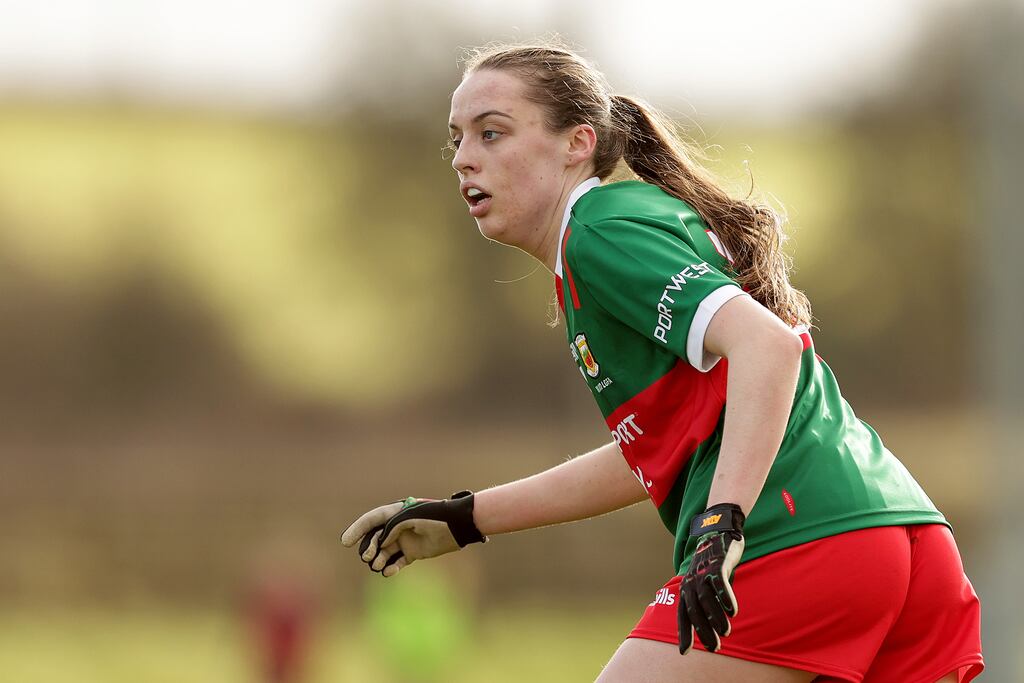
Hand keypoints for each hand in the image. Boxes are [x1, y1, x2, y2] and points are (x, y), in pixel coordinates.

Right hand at [339, 491, 486, 576]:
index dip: (357, 529)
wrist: (458, 526)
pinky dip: (391, 568)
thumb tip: (380, 544)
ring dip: (378, 560)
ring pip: (384, 552)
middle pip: (375, 538)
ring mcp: (405, 540)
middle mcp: (398, 526)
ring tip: (378, 566)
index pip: (372, 520)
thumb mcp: (409, 519)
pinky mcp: (413, 553)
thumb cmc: (434, 517)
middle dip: (368, 548)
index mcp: (396, 512)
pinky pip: (397, 562)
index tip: (345, 542)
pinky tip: (388, 572)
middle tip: (368, 558)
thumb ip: (391, 529)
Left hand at [678, 503, 744, 653]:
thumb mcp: (705, 582)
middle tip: (714, 648)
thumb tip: (711, 625)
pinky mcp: (717, 564)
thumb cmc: (712, 563)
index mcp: (687, 588)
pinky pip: (720, 583)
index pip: (682, 615)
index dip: (684, 633)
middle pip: (695, 611)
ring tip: (725, 632)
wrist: (719, 531)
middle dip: (703, 631)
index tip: (685, 652)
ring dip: (716, 617)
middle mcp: (692, 582)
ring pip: (707, 599)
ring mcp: (703, 573)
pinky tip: (732, 610)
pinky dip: (725, 597)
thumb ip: (706, 601)